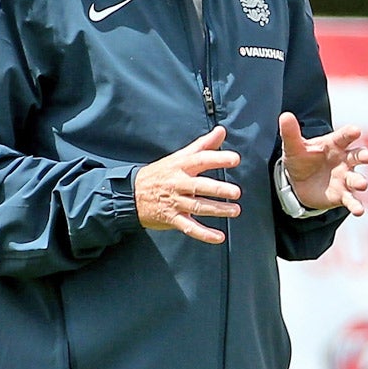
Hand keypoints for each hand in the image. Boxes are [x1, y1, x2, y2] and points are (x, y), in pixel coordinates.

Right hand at [135, 126, 240, 243]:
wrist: (131, 194)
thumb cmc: (161, 173)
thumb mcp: (179, 157)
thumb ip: (203, 145)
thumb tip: (222, 131)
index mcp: (181, 166)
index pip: (201, 160)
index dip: (218, 158)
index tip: (235, 159)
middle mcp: (178, 184)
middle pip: (200, 186)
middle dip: (218, 189)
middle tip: (236, 192)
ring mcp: (175, 202)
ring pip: (198, 207)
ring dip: (217, 210)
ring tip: (235, 210)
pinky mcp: (172, 218)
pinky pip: (190, 227)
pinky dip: (204, 234)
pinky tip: (219, 237)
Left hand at [279, 112, 367, 215]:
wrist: (298, 183)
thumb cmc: (300, 159)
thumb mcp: (293, 147)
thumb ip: (291, 133)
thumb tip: (285, 115)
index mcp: (334, 144)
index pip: (344, 136)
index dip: (350, 133)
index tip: (356, 130)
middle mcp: (344, 160)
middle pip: (357, 156)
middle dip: (363, 156)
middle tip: (367, 157)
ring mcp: (345, 178)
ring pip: (356, 179)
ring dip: (360, 181)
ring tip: (362, 184)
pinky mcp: (343, 195)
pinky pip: (351, 200)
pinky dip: (356, 205)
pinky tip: (359, 211)